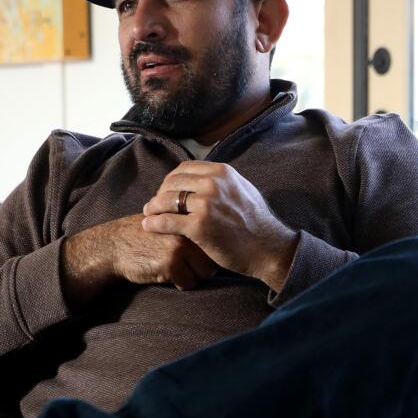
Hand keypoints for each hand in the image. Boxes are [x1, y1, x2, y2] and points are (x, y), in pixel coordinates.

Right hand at [61, 215, 216, 305]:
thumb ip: (191, 227)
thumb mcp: (169, 223)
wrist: (114, 245)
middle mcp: (187, 229)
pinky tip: (164, 274)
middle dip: (202, 268)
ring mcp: (180, 245)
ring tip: (174, 269)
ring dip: (192, 277)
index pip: (214, 242)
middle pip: (214, 259)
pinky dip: (179, 284)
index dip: (207, 254)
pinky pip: (189, 283)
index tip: (195, 257)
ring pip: (205, 273)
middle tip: (184, 267)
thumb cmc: (144, 237)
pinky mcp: (171, 263)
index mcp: (189, 217)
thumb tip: (218, 244)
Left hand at [141, 162, 298, 292]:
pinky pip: (166, 221)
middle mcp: (212, 183)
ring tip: (148, 215)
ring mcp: (205, 204)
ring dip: (153, 208)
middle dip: (160, 194)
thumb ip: (222, 181)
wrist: (269, 248)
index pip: (184, 169)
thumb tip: (204, 175)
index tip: (167, 192)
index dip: (170, 181)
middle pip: (172, 183)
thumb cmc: (257, 223)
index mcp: (221, 172)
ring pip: (166, 201)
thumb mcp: (243, 189)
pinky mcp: (199, 226)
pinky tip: (149, 227)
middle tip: (154, 205)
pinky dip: (154, 224)